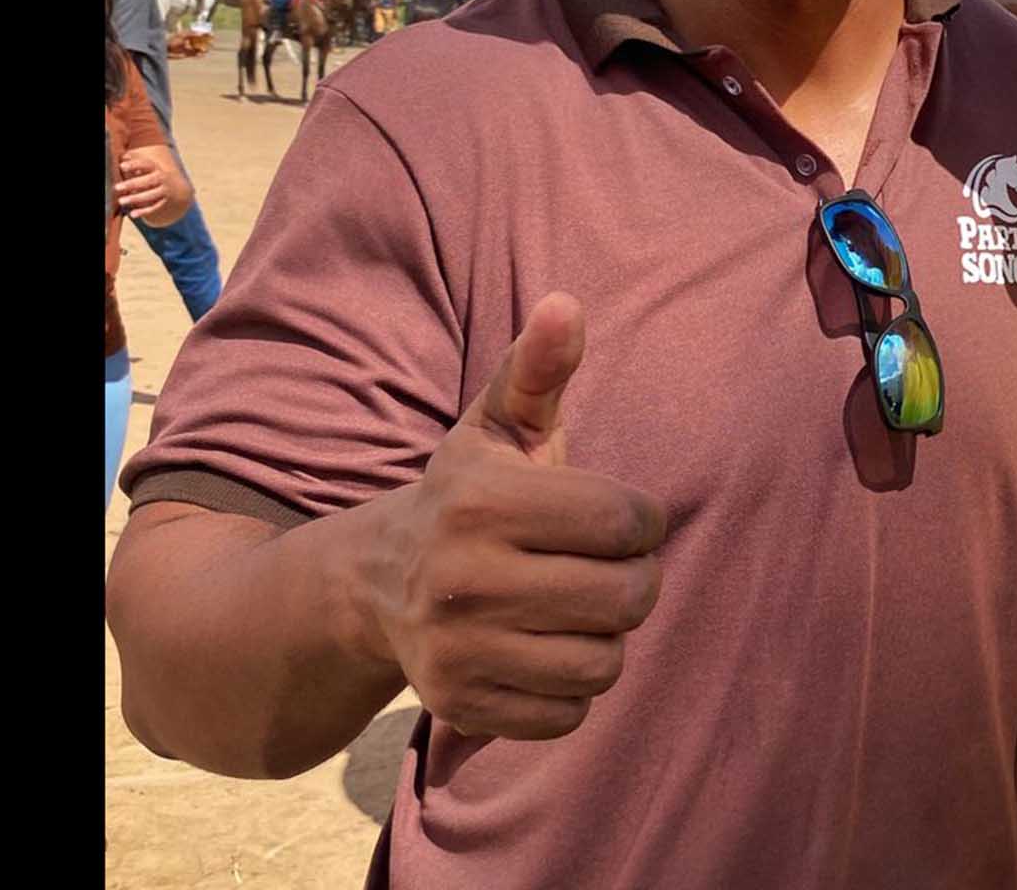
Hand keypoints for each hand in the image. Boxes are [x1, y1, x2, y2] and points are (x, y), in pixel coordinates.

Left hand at [114, 153, 172, 216]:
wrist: (175, 189)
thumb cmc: (152, 176)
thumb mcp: (146, 168)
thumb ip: (134, 164)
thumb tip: (123, 156)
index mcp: (155, 168)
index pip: (145, 164)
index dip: (134, 165)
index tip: (121, 166)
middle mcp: (161, 178)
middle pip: (148, 181)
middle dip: (132, 183)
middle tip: (117, 187)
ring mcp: (164, 191)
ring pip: (150, 195)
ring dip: (136, 198)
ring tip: (121, 201)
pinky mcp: (163, 202)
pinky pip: (154, 208)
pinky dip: (143, 212)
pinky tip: (133, 214)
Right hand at [360, 292, 666, 739]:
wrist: (375, 585)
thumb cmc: (467, 495)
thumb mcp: (498, 427)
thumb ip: (538, 368)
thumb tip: (565, 303)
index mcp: (483, 502)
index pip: (627, 522)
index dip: (642, 521)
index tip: (617, 518)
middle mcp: (464, 578)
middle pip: (627, 598)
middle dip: (634, 581)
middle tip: (606, 567)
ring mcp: (458, 649)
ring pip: (604, 662)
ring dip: (605, 637)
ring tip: (575, 609)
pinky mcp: (461, 705)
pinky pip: (570, 713)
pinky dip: (572, 688)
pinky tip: (543, 649)